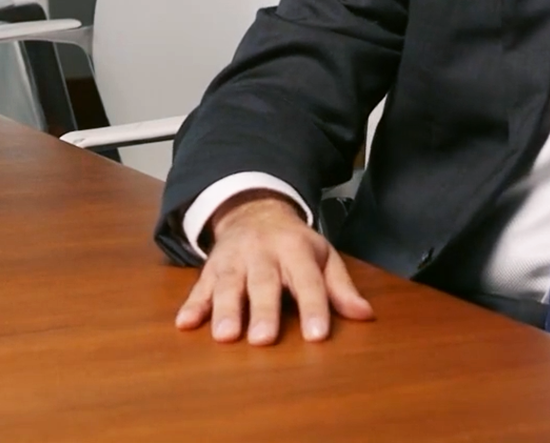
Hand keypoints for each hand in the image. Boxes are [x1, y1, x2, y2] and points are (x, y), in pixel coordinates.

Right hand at [174, 189, 373, 344]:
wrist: (254, 210)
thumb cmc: (294, 243)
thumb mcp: (323, 256)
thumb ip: (340, 287)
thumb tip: (365, 315)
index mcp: (295, 249)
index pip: (307, 280)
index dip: (313, 307)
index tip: (317, 335)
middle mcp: (262, 253)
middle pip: (263, 283)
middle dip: (263, 311)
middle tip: (263, 339)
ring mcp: (234, 259)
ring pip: (228, 284)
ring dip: (224, 310)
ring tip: (225, 336)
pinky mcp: (211, 268)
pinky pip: (199, 287)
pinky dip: (192, 305)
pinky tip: (185, 324)